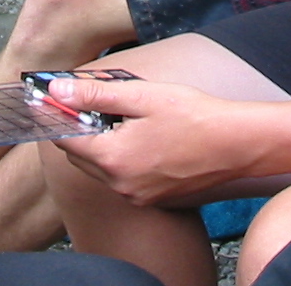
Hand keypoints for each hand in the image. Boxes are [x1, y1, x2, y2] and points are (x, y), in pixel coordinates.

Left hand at [47, 76, 257, 205]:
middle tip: (94, 102)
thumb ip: (95, 94)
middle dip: (81, 129)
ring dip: (101, 144)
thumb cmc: (194, 115)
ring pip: (101, 168)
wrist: (236, 144)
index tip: (53, 99)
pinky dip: (121, 158)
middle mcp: (121, 185)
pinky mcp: (152, 198)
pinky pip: (122, 178)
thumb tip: (57, 92)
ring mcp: (137, 195)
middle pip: (80, 156)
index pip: (65, 140)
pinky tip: (142, 137)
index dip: (57, 116)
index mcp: (114, 159)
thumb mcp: (141, 96)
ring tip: (123, 117)